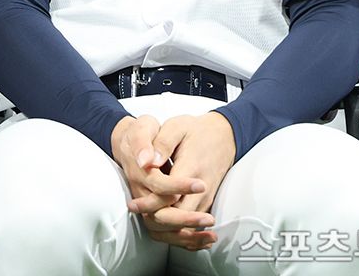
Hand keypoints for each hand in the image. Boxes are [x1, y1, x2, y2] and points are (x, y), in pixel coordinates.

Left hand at [128, 112, 235, 249]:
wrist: (224, 136)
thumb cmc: (198, 131)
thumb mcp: (178, 127)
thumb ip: (162, 143)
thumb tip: (147, 161)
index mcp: (191, 168)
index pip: (169, 197)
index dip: (149, 204)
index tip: (134, 203)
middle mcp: (201, 188)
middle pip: (177, 218)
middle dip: (154, 219)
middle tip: (135, 208)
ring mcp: (205, 198)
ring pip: (186, 227)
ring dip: (165, 228)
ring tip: (143, 216)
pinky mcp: (206, 202)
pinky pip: (193, 226)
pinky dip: (178, 232)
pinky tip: (161, 225)